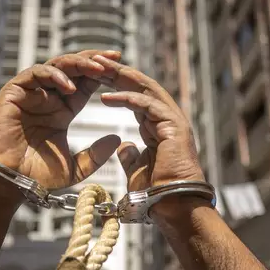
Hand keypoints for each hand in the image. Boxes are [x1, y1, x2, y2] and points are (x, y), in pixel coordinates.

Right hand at [0, 51, 122, 195]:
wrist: (8, 180)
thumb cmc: (35, 175)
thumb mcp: (74, 167)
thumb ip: (95, 155)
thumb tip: (117, 139)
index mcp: (61, 110)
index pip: (85, 84)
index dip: (102, 75)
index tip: (123, 70)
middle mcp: (47, 97)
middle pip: (73, 69)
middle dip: (94, 60)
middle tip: (115, 57)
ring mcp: (31, 92)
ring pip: (57, 66)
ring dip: (79, 64)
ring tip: (98, 69)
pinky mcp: (15, 90)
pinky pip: (36, 73)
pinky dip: (55, 75)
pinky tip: (71, 86)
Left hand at [92, 55, 204, 215]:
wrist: (174, 208)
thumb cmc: (157, 194)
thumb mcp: (137, 170)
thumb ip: (131, 156)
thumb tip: (123, 146)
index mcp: (159, 126)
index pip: (136, 98)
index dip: (116, 86)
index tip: (95, 78)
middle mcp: (168, 118)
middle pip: (140, 86)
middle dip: (117, 73)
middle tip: (95, 60)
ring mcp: (173, 120)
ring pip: (145, 88)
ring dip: (120, 77)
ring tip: (98, 68)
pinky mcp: (174, 126)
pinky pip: (146, 105)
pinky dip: (125, 99)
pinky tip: (105, 97)